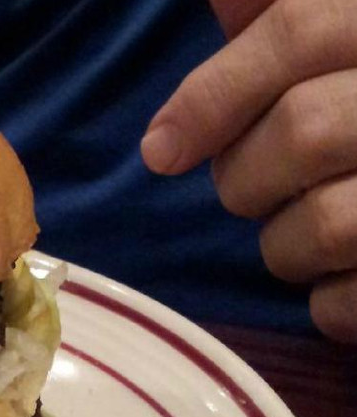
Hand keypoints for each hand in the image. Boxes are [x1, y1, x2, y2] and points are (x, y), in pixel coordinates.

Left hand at [141, 0, 356, 341]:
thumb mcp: (348, 38)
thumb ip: (286, 15)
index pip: (299, 30)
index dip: (214, 93)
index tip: (160, 150)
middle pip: (302, 130)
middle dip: (246, 174)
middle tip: (256, 185)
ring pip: (322, 224)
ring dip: (285, 243)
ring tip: (309, 231)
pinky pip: (343, 305)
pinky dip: (326, 304)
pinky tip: (343, 277)